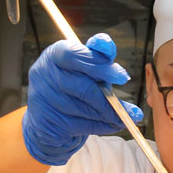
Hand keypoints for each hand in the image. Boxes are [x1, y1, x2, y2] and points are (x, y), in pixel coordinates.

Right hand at [21, 33, 141, 165]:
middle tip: (129, 106)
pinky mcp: (47, 122)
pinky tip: (114, 124)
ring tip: (125, 117)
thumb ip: (96, 56)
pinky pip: (81, 125)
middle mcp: (43, 75)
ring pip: (84, 109)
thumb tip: (107, 45)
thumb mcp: (84, 68)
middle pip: (82, 86)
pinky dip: (103, 126)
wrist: (48, 118)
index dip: (100, 65)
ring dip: (109, 115)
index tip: (122, 76)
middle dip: (108, 98)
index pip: (74, 55)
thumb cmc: (71, 87)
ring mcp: (43, 100)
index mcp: (54, 55)